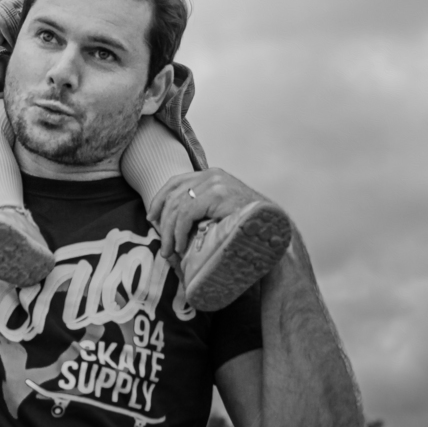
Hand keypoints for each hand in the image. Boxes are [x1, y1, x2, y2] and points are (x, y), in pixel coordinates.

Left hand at [146, 168, 274, 260]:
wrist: (276, 231)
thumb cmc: (248, 226)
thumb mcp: (221, 211)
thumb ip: (202, 207)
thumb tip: (173, 221)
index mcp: (211, 175)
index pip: (175, 182)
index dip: (159, 200)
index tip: (151, 218)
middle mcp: (211, 175)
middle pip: (173, 195)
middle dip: (163, 222)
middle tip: (164, 247)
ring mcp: (215, 183)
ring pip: (177, 206)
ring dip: (170, 232)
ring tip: (171, 252)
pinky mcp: (218, 194)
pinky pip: (186, 213)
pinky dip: (180, 231)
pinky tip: (181, 246)